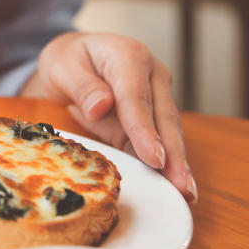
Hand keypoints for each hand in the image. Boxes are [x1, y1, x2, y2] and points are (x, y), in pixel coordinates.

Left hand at [22, 31, 196, 202]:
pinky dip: (168, 163)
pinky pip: (160, 141)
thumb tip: (100, 106)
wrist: (75, 58)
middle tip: (180, 184)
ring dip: (177, 162)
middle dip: (173, 153)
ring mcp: (157, 94)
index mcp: (128, 56)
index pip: (136, 97)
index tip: (154, 157)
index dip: (144, 129)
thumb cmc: (69, 60)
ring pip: (168, 131)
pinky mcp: (153, 116)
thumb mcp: (63, 67)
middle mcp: (151, 74)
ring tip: (185, 191)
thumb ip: (83, 86)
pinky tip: (175, 185)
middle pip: (163, 116)